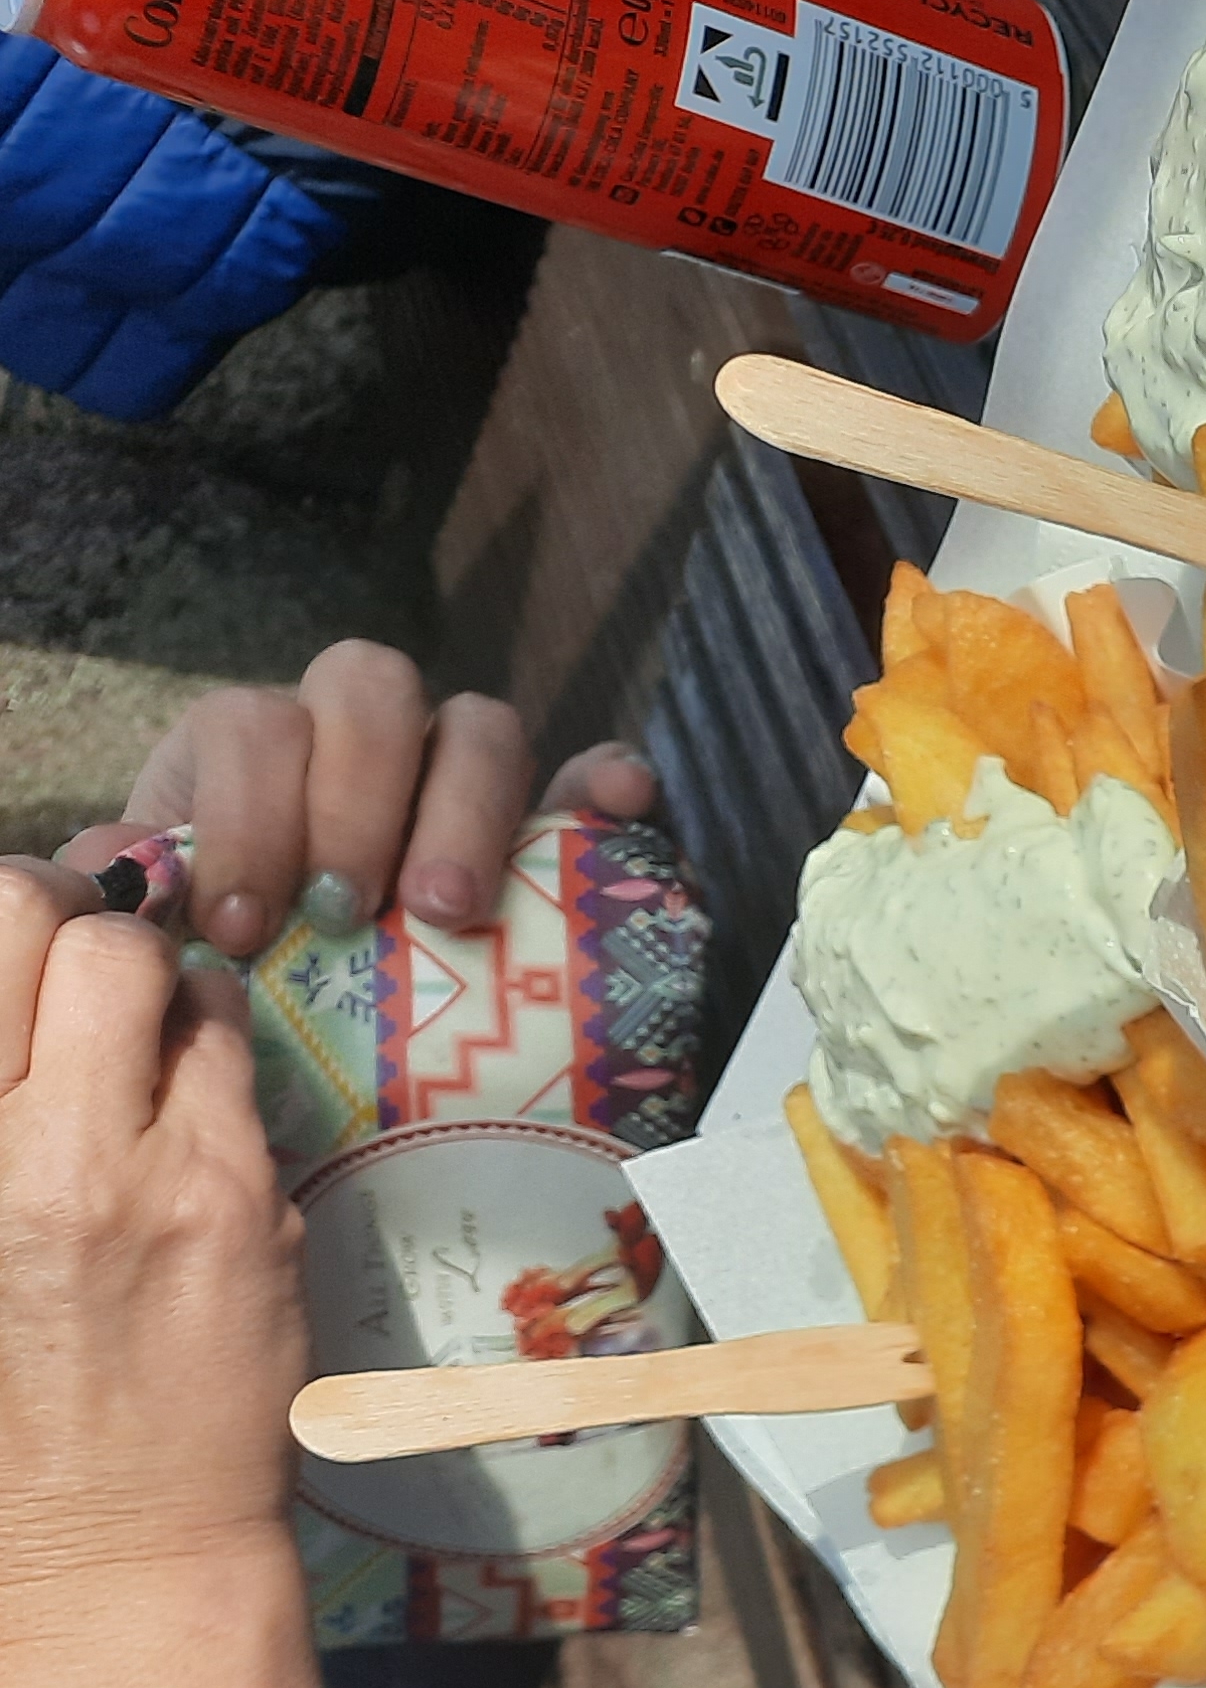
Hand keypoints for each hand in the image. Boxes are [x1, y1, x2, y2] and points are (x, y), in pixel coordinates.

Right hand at [0, 866, 345, 1687]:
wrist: (96, 1542)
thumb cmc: (8, 1394)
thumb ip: (2, 1099)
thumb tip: (25, 990)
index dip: (8, 903)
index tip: (23, 929)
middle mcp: (9, 1142)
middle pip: (49, 916)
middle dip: (75, 908)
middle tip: (88, 951)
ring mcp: (127, 1166)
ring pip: (159, 971)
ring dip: (158, 976)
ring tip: (145, 1031)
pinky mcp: (234, 1198)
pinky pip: (234, 1057)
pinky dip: (218, 1046)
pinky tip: (197, 1092)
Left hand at [60, 642, 661, 960]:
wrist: (320, 997)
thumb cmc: (251, 955)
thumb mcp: (175, 917)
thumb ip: (137, 888)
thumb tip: (108, 874)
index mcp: (262, 748)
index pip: (255, 725)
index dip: (247, 818)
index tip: (246, 926)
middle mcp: (365, 738)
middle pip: (372, 690)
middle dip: (358, 800)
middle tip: (350, 912)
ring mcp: (464, 771)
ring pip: (480, 723)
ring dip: (467, 809)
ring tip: (450, 910)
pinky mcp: (551, 819)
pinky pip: (594, 773)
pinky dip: (606, 782)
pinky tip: (615, 806)